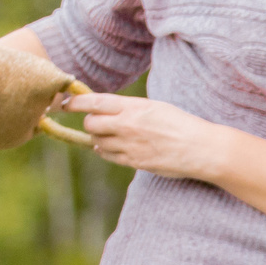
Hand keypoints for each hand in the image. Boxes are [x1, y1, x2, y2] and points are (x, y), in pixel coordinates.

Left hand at [62, 91, 226, 180]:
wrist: (199, 148)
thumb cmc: (180, 124)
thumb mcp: (154, 106)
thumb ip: (129, 107)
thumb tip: (106, 108)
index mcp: (132, 107)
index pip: (93, 102)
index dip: (75, 102)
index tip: (65, 102)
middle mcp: (127, 126)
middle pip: (91, 124)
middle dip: (89, 122)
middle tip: (96, 121)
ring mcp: (129, 146)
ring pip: (97, 142)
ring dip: (98, 138)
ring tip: (111, 135)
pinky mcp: (133, 162)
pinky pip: (109, 156)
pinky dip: (106, 150)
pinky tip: (113, 147)